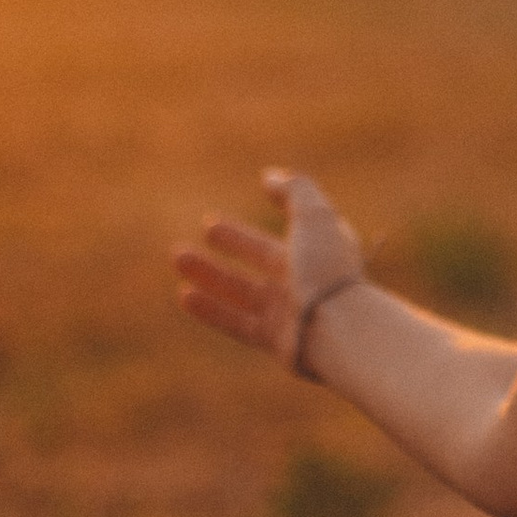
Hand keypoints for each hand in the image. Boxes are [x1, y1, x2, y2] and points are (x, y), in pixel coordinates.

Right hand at [173, 170, 368, 372]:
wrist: (337, 331)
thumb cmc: (326, 269)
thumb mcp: (314, 217)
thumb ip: (295, 190)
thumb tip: (270, 177)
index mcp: (323, 248)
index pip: (296, 225)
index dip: (278, 208)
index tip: (255, 193)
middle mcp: (307, 279)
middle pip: (265, 257)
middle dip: (235, 241)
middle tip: (206, 227)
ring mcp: (292, 311)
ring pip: (243, 289)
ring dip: (210, 273)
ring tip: (178, 257)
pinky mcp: (277, 339)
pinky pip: (238, 322)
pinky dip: (211, 309)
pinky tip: (184, 295)